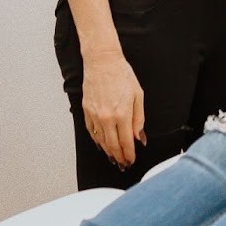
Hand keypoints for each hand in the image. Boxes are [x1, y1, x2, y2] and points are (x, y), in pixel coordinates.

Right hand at [80, 47, 144, 168]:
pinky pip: (91, 131)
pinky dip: (97, 141)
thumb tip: (139, 137)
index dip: (129, 154)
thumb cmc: (121, 74)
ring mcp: (95, 115)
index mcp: (122, 114)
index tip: (131, 160)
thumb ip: (139, 119)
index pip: (126, 142)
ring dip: (107, 152)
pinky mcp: (86, 110)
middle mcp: (107, 117)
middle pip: (112, 146)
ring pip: (101, 141)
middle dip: (118, 157)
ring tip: (113, 158)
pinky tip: (101, 144)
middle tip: (122, 164)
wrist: (102, 61)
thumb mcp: (138, 95)